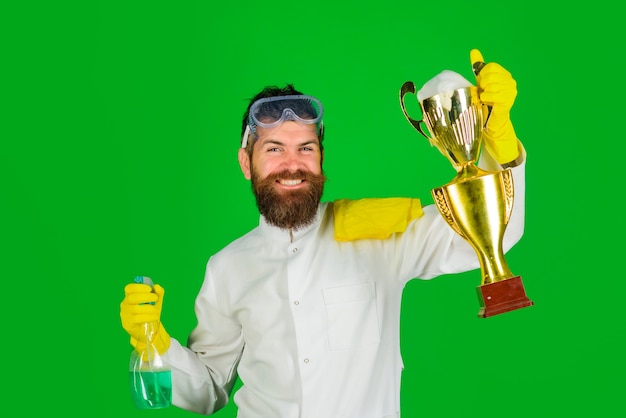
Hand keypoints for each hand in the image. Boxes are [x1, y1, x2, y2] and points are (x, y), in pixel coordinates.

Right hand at [120, 283, 170, 352]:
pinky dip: (148, 317)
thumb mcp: (156, 301)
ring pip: (135, 309)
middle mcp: (125, 304)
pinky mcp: (127, 324)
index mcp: (130, 296)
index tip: (149, 289)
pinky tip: (155, 317)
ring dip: (148, 308)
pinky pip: (137, 319)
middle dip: (145, 296)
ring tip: (156, 310)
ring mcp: (125, 314)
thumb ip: (158, 292)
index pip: (129, 288)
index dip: (139, 287)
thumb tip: (157, 287)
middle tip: (155, 298)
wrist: (148, 329)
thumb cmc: (150, 311)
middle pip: (131, 298)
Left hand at [470, 49, 519, 163]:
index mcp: (505, 74)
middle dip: (482, 85)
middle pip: (489, 75)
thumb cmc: (485, 99)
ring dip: (483, 93)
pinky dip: (486, 99)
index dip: (482, 75)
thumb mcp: (481, 81)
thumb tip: (474, 50)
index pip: (490, 67)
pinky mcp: (507, 101)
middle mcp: (510, 81)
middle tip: (483, 93)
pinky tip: (487, 102)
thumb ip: (479, 66)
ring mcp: (511, 91)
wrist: (489, 120)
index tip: (482, 85)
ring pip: (490, 85)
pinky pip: (491, 95)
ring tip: (485, 99)